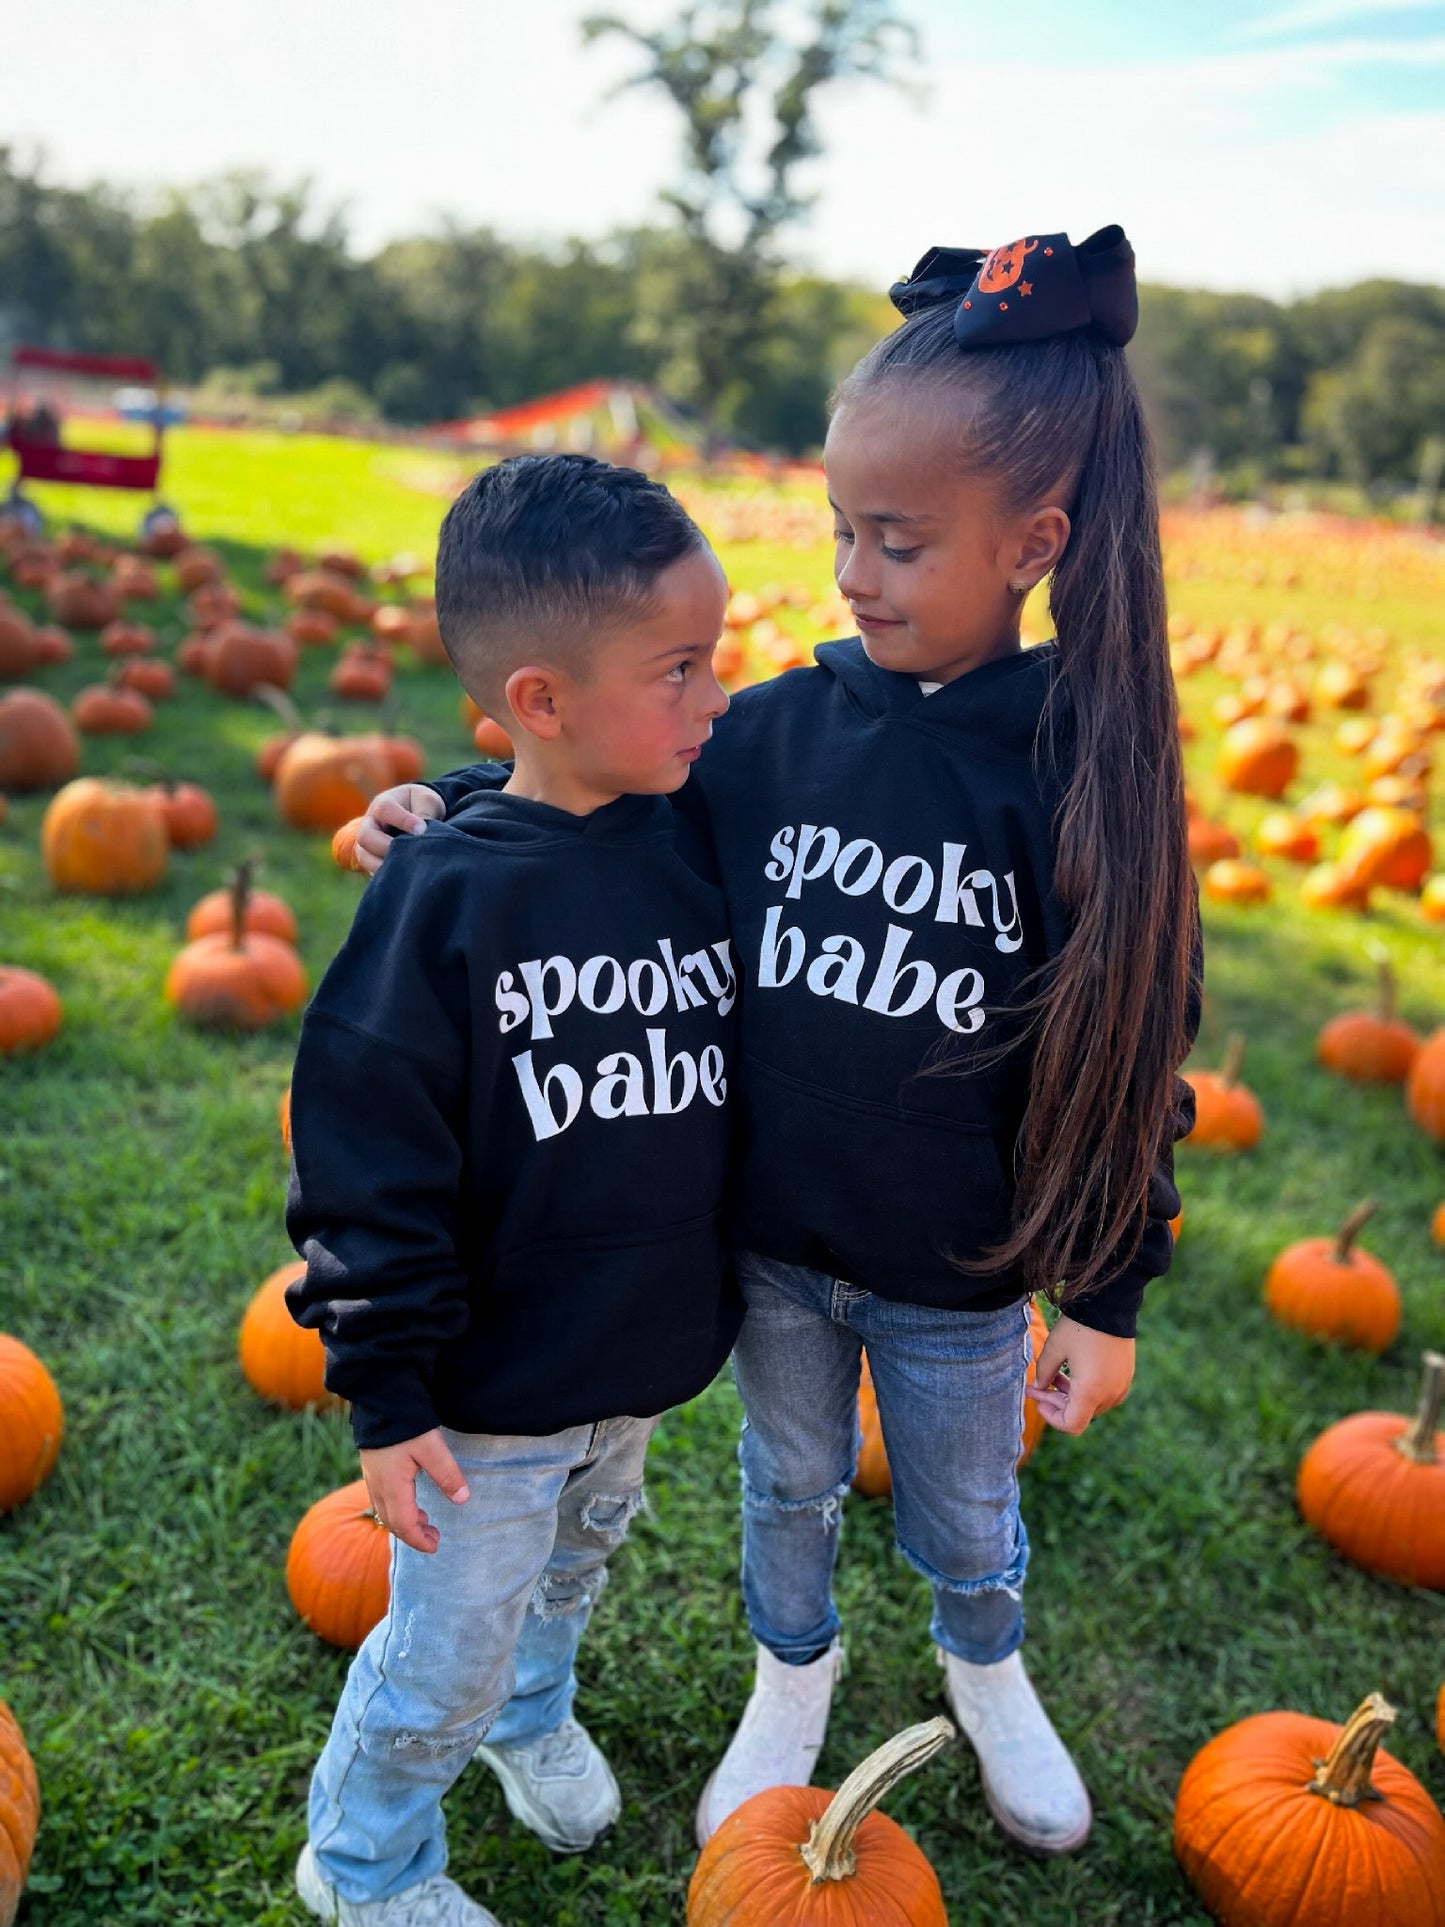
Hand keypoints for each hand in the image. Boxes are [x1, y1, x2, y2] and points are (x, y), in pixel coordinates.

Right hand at [354, 784, 445, 875]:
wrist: (416, 816)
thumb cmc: (421, 805)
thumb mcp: (427, 800)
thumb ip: (426, 811)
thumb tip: (421, 833)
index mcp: (383, 804)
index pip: (385, 809)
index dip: (403, 820)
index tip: (421, 830)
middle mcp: (370, 824)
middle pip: (365, 837)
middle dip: (386, 847)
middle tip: (409, 853)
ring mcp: (368, 845)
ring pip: (365, 858)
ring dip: (385, 865)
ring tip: (408, 868)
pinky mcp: (372, 862)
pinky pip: (372, 872)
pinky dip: (388, 876)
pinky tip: (405, 878)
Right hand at [360, 1429, 470, 1552]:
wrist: (380, 1401)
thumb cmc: (406, 1424)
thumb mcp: (432, 1448)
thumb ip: (447, 1475)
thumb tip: (463, 1500)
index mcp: (393, 1487)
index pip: (404, 1525)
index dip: (419, 1540)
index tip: (435, 1546)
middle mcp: (378, 1487)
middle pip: (393, 1523)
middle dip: (413, 1534)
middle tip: (434, 1537)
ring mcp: (372, 1477)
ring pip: (385, 1511)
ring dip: (404, 1521)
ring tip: (425, 1519)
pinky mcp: (372, 1467)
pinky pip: (381, 1499)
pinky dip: (396, 1508)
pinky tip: (409, 1499)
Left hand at [1025, 1314, 1134, 1436]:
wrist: (1111, 1305)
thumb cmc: (1080, 1326)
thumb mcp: (1054, 1348)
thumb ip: (1043, 1372)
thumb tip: (1039, 1388)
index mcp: (1091, 1391)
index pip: (1072, 1425)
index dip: (1051, 1418)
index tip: (1038, 1400)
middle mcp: (1109, 1394)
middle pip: (1079, 1413)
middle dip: (1055, 1403)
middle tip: (1035, 1386)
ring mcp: (1120, 1387)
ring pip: (1090, 1405)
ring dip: (1069, 1396)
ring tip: (1052, 1376)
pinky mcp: (1125, 1377)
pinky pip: (1103, 1394)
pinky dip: (1085, 1390)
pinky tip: (1071, 1372)